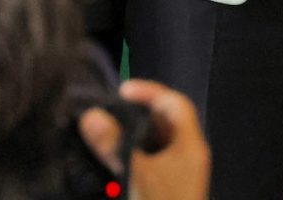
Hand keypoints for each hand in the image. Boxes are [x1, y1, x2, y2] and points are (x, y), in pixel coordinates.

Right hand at [77, 79, 209, 199]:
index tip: (120, 91)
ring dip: (132, 135)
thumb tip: (92, 116)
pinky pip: (150, 163)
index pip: (175, 104)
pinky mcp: (166, 190)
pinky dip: (132, 156)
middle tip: (109, 110)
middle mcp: (188, 158)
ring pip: (155, 144)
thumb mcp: (135, 176)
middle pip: (165, 123)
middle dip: (137, 113)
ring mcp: (179, 176)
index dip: (150, 91)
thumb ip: (114, 145)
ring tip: (106, 130)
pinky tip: (111, 159)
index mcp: (190, 147)